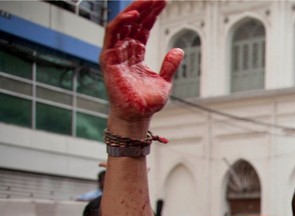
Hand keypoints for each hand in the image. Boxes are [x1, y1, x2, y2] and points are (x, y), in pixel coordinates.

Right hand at [100, 0, 183, 122]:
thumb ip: (169, 65)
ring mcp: (115, 53)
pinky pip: (112, 35)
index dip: (152, 15)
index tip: (163, 2)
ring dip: (135, 10)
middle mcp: (124, 50)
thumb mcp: (164, 81)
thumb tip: (179, 50)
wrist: (137, 116)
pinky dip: (122, 23)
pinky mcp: (108, 58)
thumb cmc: (147, 103)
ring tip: (148, 0)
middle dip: (145, 8)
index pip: (143, 28)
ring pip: (123, 24)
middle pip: (133, 23)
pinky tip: (135, 15)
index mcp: (136, 54)